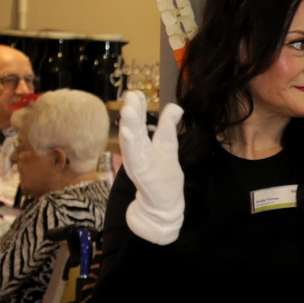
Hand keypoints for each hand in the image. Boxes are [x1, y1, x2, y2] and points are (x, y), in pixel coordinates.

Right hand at [117, 90, 185, 244]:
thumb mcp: (168, 149)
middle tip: (130, 94)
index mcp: (145, 146)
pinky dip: (130, 147)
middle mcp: (138, 153)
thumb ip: (168, 128)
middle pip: (135, 130)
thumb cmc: (162, 180)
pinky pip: (134, 160)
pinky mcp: (141, 176)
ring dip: (129, 127)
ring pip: (132, 143)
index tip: (136, 92)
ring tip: (128, 110)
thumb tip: (175, 106)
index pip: (142, 123)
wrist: (160, 210)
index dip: (139, 108)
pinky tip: (127, 134)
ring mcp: (139, 165)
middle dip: (133, 113)